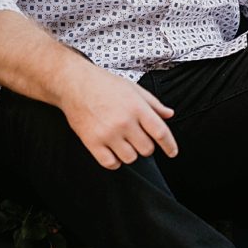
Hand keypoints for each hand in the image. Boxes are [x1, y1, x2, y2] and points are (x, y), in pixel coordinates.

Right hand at [58, 62, 177, 169]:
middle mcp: (124, 122)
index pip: (160, 132)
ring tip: (123, 141)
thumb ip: (153, 103)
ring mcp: (108, 133)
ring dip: (130, 153)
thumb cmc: (105, 84)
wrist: (75, 84)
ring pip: (130, 158)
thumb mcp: (133, 89)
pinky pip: (111, 164)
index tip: (172, 152)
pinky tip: (113, 150)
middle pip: (146, 149)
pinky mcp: (92, 142)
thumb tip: (169, 115)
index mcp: (137, 107)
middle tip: (137, 137)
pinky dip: (115, 161)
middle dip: (146, 145)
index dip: (170, 145)